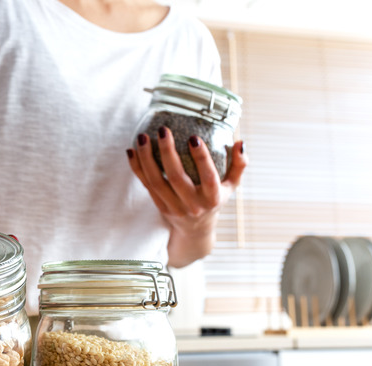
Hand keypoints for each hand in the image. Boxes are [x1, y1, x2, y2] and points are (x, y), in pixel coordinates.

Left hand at [126, 126, 246, 266]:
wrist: (196, 229)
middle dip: (167, 152)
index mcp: (212, 198)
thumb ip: (239, 165)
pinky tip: (131, 151)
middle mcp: (192, 204)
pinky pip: (146, 185)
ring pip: (156, 181)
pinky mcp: (160, 206)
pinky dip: (137, 168)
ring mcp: (174, 207)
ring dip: (146, 158)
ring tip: (142, 137)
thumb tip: (240, 142)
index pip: (208, 177)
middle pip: (176, 177)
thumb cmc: (214, 199)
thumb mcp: (231, 186)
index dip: (201, 158)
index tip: (193, 137)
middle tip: (162, 130)